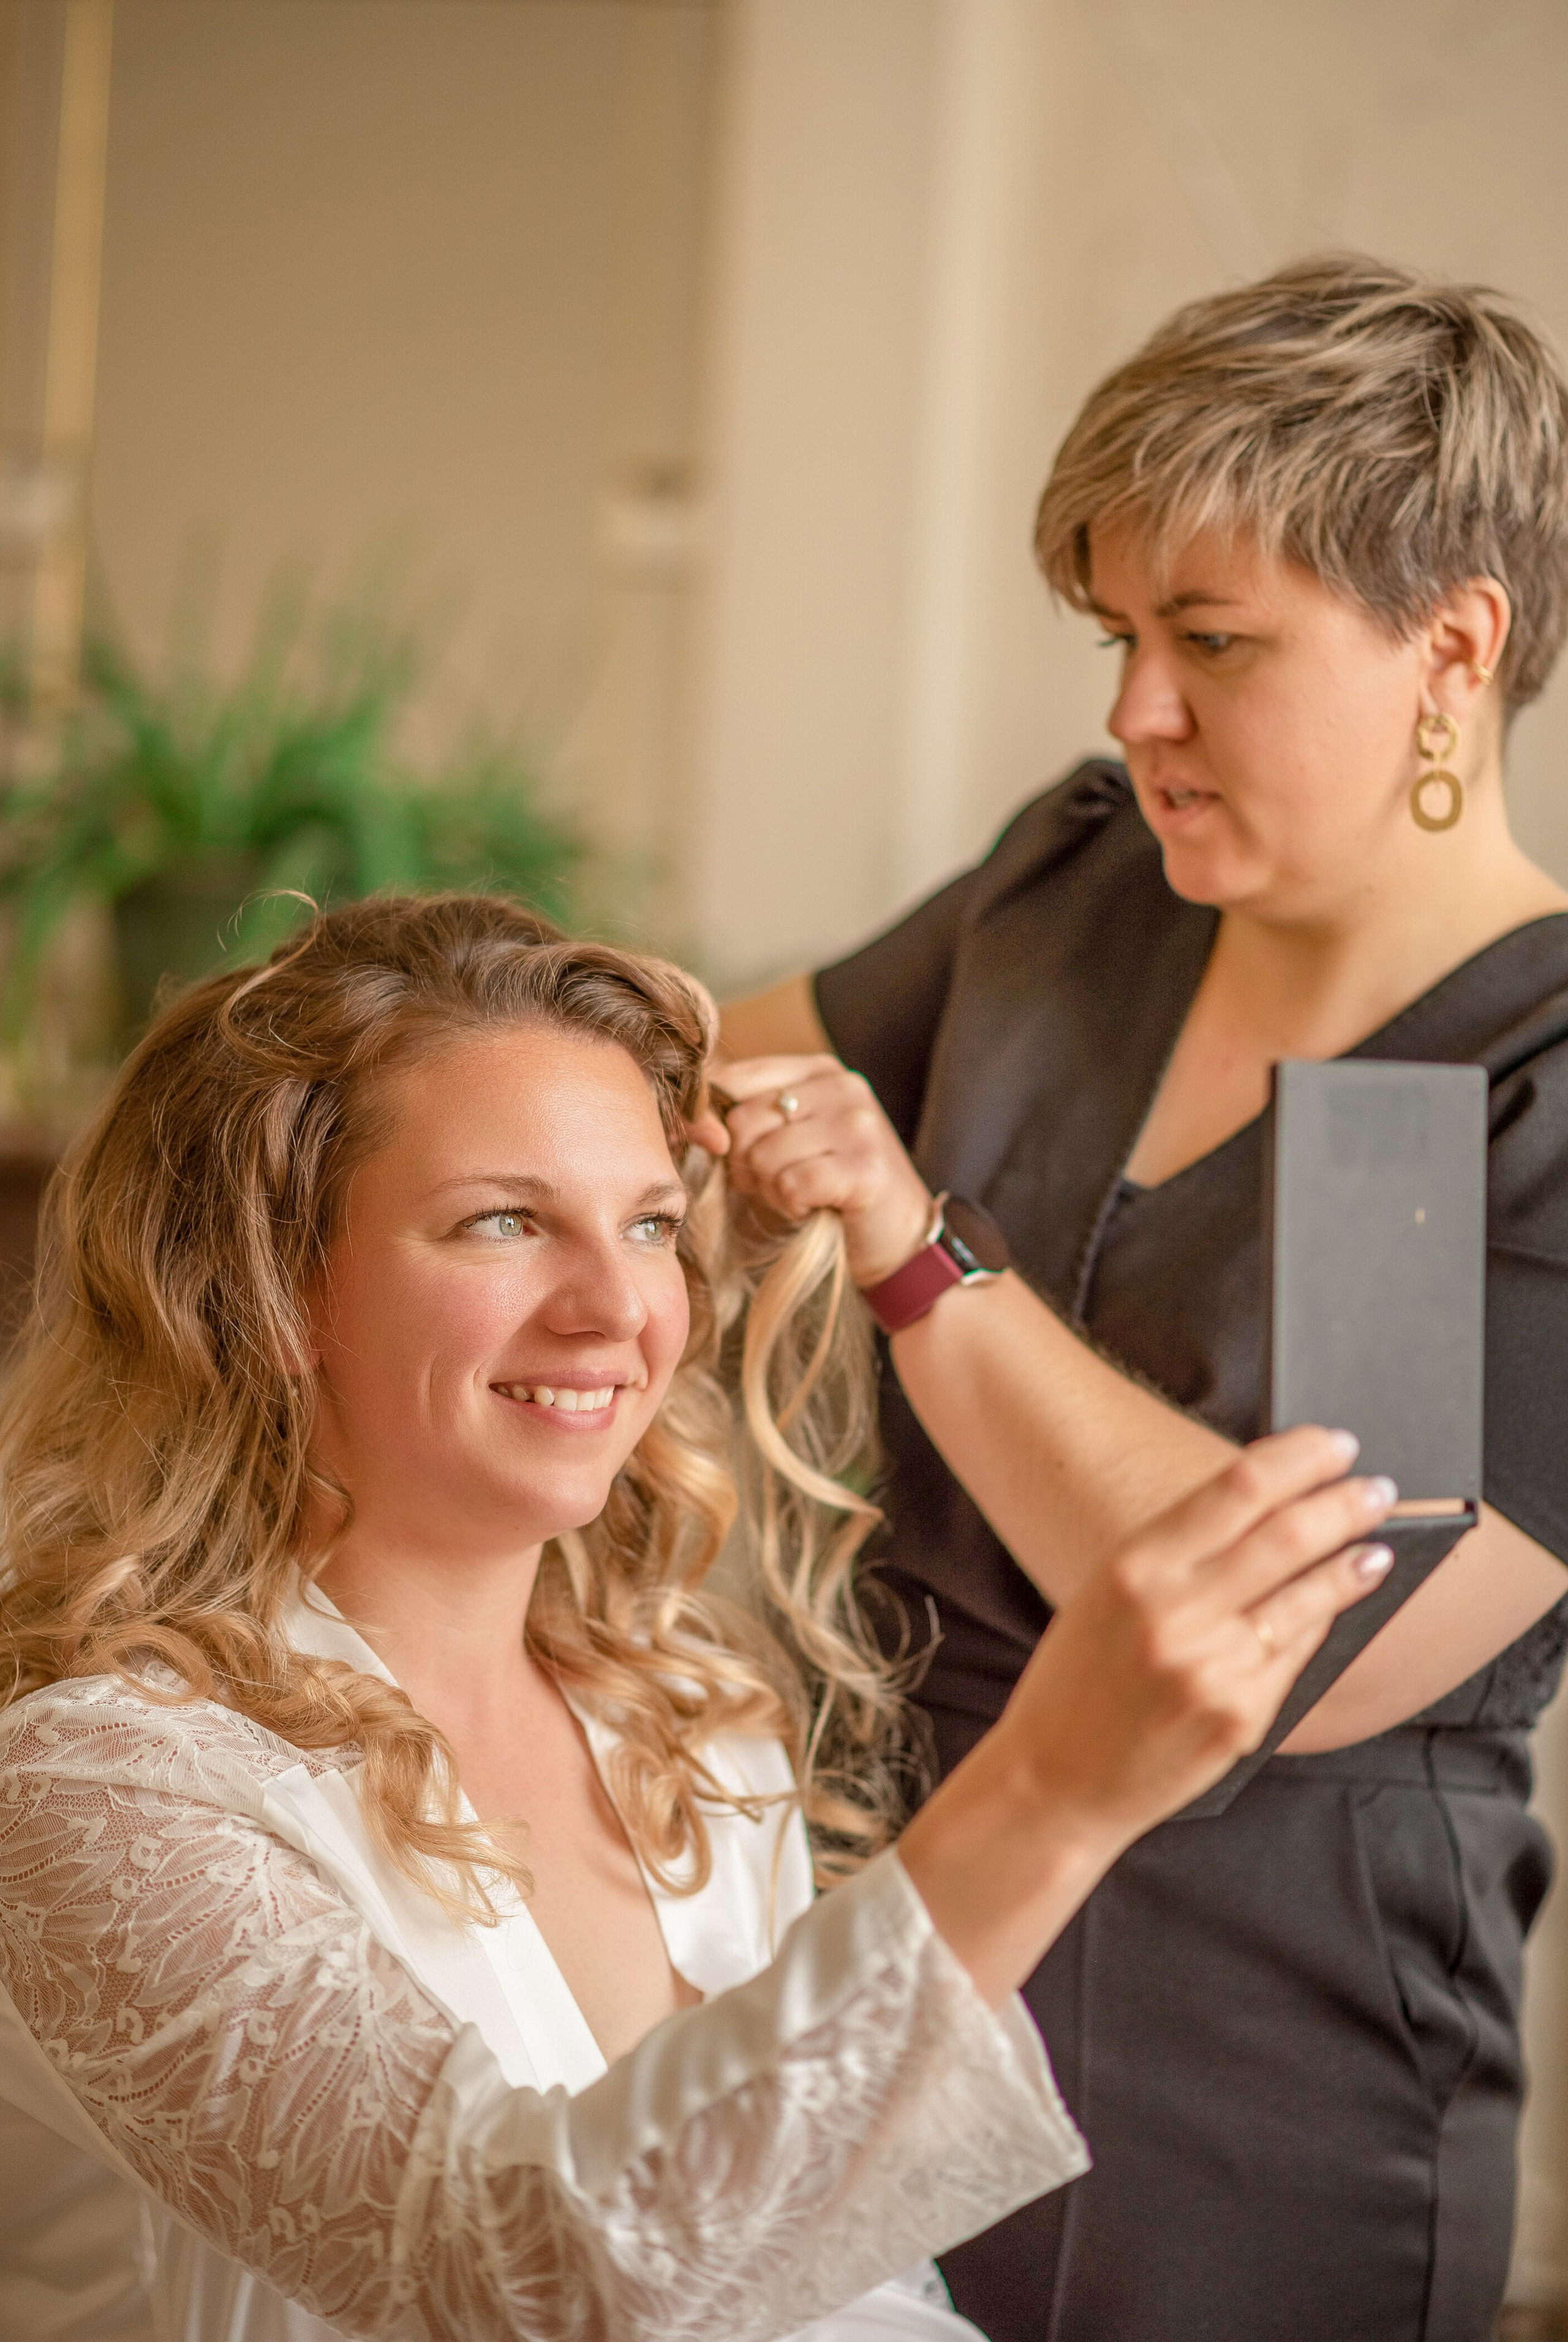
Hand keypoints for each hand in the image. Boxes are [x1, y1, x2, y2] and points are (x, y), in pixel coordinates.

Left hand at [717, 1054, 934, 1285]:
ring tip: (802, 1193)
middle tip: (779, 1180)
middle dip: (748, 1163)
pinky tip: (816, 1206)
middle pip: (743, 1121)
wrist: (899, 1239)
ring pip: (764, 1155)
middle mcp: (842, 1087)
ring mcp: (857, 1125)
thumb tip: (684, 1118)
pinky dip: (793, 1204)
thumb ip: (743, 1117)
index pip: (735, 1078)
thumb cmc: (831, 1188)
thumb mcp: (787, 1139)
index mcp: (818, 1070)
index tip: (724, 1153)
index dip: (711, 1122)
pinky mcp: (863, 1168)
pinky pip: (791, 1184)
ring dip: (772, 1188)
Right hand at [995, 1424, 1395, 1840]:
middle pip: (1288, 1536)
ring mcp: (1213, 1669)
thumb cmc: (1079, 1678)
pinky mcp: (1241, 1719)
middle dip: (1345, 1504)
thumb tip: (1270, 1505)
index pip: (1239, 1487)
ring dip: (1353, 1563)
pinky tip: (1340, 1604)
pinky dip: (1324, 1622)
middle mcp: (1175, 1613)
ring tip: (1377, 1545)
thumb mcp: (1108, 1591)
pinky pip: (1297, 1655)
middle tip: (1379, 1488)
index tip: (1335, 1443)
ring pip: (1308, 1598)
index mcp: (1134, 1567)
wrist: (1056, 1781)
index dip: (1300, 1458)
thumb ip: (1181, 1550)